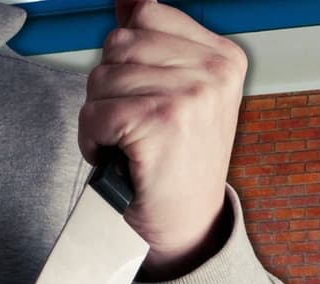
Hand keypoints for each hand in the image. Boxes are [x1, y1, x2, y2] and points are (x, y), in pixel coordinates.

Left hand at [79, 0, 246, 279]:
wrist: (188, 227)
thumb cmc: (180, 164)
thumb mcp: (182, 94)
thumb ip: (156, 44)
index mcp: (224, 57)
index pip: (147, 13)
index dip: (129, 54)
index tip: (145, 88)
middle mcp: (212, 72)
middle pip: (118, 43)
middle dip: (112, 86)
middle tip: (137, 125)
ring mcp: (188, 96)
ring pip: (102, 77)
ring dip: (102, 115)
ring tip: (131, 143)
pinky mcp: (159, 122)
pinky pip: (95, 111)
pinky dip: (95, 140)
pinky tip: (121, 157)